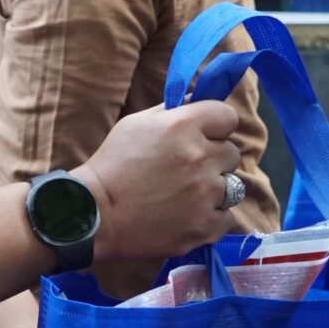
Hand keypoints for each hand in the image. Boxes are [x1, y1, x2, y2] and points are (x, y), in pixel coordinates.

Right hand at [74, 101, 244, 263]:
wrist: (95, 215)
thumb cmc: (113, 164)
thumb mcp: (137, 123)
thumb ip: (174, 111)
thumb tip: (201, 101)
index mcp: (184, 126)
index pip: (228, 117)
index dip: (217, 126)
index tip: (204, 136)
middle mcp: (201, 157)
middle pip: (232, 153)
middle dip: (214, 159)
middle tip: (187, 170)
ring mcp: (206, 194)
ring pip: (233, 187)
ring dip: (215, 190)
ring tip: (188, 196)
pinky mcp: (204, 226)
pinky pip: (226, 218)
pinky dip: (211, 218)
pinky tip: (189, 216)